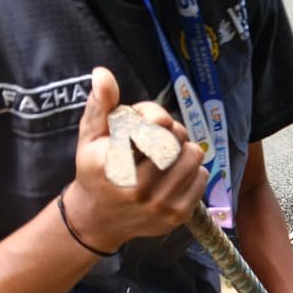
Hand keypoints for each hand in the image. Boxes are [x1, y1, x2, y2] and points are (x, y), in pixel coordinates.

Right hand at [63, 67, 207, 252]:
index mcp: (113, 164)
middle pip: (176, 139)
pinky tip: (174, 173)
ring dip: (184, 149)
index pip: (154, 128)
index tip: (149, 122)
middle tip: (161, 135)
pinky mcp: (176, 215)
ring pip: (194, 156)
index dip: (156, 118)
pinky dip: (193, 170)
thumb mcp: (90, 136)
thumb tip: (103, 73)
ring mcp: (159, 205)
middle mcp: (137, 188)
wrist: (99, 219)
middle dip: (172, 130)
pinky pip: (201, 177)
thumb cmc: (96, 169)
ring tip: (169, 154)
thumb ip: (101, 105)